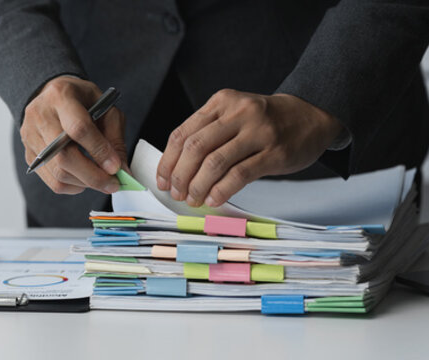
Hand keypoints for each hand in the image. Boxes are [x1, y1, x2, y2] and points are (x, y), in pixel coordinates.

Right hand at [20, 76, 126, 194]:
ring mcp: (30, 137)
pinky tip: (84, 178)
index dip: (99, 151)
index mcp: (61, 96)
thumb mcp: (104, 108)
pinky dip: (73, 186)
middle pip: (64, 157)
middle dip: (93, 176)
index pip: (79, 129)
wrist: (50, 96)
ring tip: (101, 180)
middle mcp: (40, 116)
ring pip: (58, 173)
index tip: (116, 168)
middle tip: (113, 184)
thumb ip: (114, 138)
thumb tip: (122, 170)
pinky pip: (52, 181)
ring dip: (85, 183)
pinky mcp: (29, 155)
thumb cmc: (81, 101)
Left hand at [156, 89, 342, 206]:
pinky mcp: (275, 152)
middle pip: (195, 148)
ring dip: (198, 186)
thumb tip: (177, 169)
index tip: (163, 180)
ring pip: (215, 162)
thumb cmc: (266, 120)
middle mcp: (238, 113)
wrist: (312, 114)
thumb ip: (207, 133)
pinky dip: (221, 190)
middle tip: (177, 193)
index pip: (182, 134)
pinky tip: (214, 199)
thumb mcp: (233, 114)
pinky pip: (240, 174)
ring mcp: (258, 132)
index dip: (168, 161)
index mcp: (221, 102)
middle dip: (180, 175)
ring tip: (193, 199)